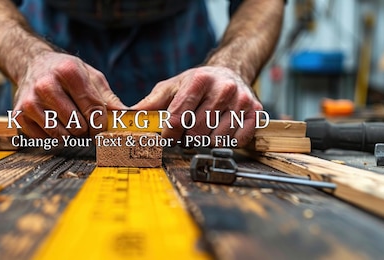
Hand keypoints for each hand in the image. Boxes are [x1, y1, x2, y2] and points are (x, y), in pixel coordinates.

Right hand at [14, 51, 126, 137]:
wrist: (32, 64)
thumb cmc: (66, 72)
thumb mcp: (91, 77)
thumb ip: (109, 99)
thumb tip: (127, 118)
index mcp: (68, 72)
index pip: (93, 109)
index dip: (101, 124)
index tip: (100, 126)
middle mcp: (46, 85)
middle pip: (77, 125)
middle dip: (85, 128)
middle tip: (83, 122)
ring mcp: (31, 101)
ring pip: (60, 135)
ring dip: (69, 134)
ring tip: (69, 121)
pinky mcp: (19, 115)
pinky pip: (44, 139)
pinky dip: (52, 136)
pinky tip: (53, 122)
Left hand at [131, 66, 262, 146]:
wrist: (230, 73)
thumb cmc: (197, 83)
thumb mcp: (171, 87)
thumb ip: (150, 103)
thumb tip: (127, 116)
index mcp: (200, 80)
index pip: (178, 119)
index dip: (169, 133)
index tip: (169, 135)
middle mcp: (224, 88)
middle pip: (197, 132)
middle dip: (188, 138)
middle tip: (187, 133)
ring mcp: (242, 101)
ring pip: (218, 139)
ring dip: (207, 141)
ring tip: (204, 131)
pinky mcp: (255, 113)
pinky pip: (238, 141)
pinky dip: (226, 143)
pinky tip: (220, 132)